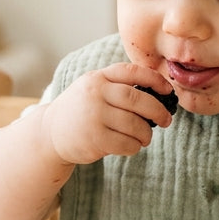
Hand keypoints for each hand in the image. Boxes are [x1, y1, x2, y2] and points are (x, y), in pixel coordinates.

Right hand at [40, 63, 175, 164]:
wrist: (50, 132)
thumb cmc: (80, 110)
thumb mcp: (92, 88)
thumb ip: (117, 86)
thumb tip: (158, 95)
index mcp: (98, 78)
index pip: (132, 72)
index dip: (155, 80)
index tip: (168, 90)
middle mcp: (96, 94)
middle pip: (138, 100)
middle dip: (158, 111)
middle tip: (166, 120)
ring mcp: (94, 116)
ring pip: (135, 125)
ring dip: (146, 134)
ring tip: (145, 137)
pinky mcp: (94, 139)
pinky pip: (126, 143)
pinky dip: (134, 147)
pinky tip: (131, 146)